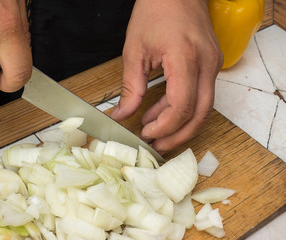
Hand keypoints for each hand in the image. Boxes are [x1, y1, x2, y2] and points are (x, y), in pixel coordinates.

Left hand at [111, 0, 222, 152]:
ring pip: (203, 108)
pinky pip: (200, 95)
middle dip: (178, 136)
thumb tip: (122, 114)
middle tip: (157, 146)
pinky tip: (161, 112)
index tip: (146, 133)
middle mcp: (206, 64)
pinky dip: (182, 109)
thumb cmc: (155, 11)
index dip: (164, 126)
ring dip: (180, 125)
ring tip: (155, 131)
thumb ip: (130, 87)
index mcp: (185, 59)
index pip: (182, 106)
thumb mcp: (135, 50)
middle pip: (200, 114)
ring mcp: (213, 65)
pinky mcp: (211, 65)